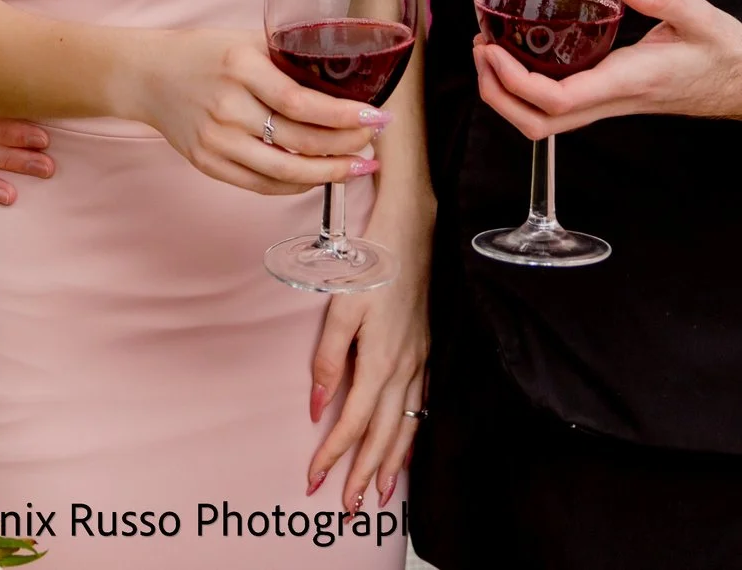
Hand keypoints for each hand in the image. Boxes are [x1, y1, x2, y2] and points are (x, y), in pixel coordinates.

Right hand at [122, 29, 383, 195]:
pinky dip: (296, 185)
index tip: (376, 118)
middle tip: (373, 143)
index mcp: (240, 67)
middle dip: (346, 146)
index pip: (302, 102)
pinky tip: (319, 176)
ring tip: (358, 168)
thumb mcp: (247, 41)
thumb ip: (289, 58)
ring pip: (285, 172)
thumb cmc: (203, 53)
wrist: (147, 75)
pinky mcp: (208, 164)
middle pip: (299, 141)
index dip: (344, 116)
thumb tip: (346, 81)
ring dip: (329, 173)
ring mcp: (216, 141)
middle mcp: (227, 107)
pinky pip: (262, 185)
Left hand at [303, 227, 428, 511]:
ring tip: (377, 494)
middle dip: (363, 474)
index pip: (353, 423)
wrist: (410, 234)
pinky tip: (404, 446)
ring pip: (405, 426)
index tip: (315, 478)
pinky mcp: (426, 352)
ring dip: (390, 464)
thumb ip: (327, 360)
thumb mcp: (339, 307)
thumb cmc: (370, 264)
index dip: (334, 454)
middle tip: (347, 506)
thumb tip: (316, 407)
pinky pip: (420, 405)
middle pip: (383, 436)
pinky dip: (411, 434)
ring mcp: (419, 361)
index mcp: (379, 360)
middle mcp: (404, 368)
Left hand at [474, 0, 741, 140]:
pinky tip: (523, 52)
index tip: (491, 49)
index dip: (514, 82)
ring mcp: (609, 103)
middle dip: (496, 95)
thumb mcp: (697, 14)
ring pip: (545, 123)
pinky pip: (559, 107)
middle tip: (481, 49)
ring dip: (507, 95)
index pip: (558, 101)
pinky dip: (527, 88)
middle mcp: (612, 100)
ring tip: (491, 49)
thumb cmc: (724, 51)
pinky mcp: (610, 97)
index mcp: (628, 82)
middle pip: (539, 125)